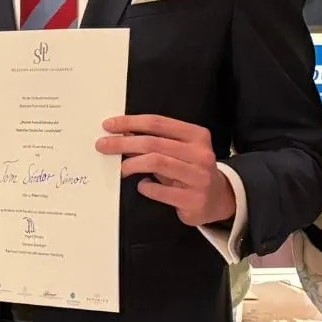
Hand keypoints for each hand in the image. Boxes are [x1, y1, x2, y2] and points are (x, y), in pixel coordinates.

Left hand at [96, 115, 235, 225]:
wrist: (219, 198)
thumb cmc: (191, 170)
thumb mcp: (180, 151)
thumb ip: (156, 141)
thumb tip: (121, 133)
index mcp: (197, 136)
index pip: (158, 123)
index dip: (130, 122)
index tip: (109, 125)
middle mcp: (201, 154)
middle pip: (153, 142)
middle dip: (123, 143)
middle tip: (103, 145)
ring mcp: (199, 177)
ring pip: (157, 163)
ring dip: (132, 164)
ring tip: (121, 169)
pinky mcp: (193, 199)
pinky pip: (161, 191)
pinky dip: (146, 187)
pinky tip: (142, 186)